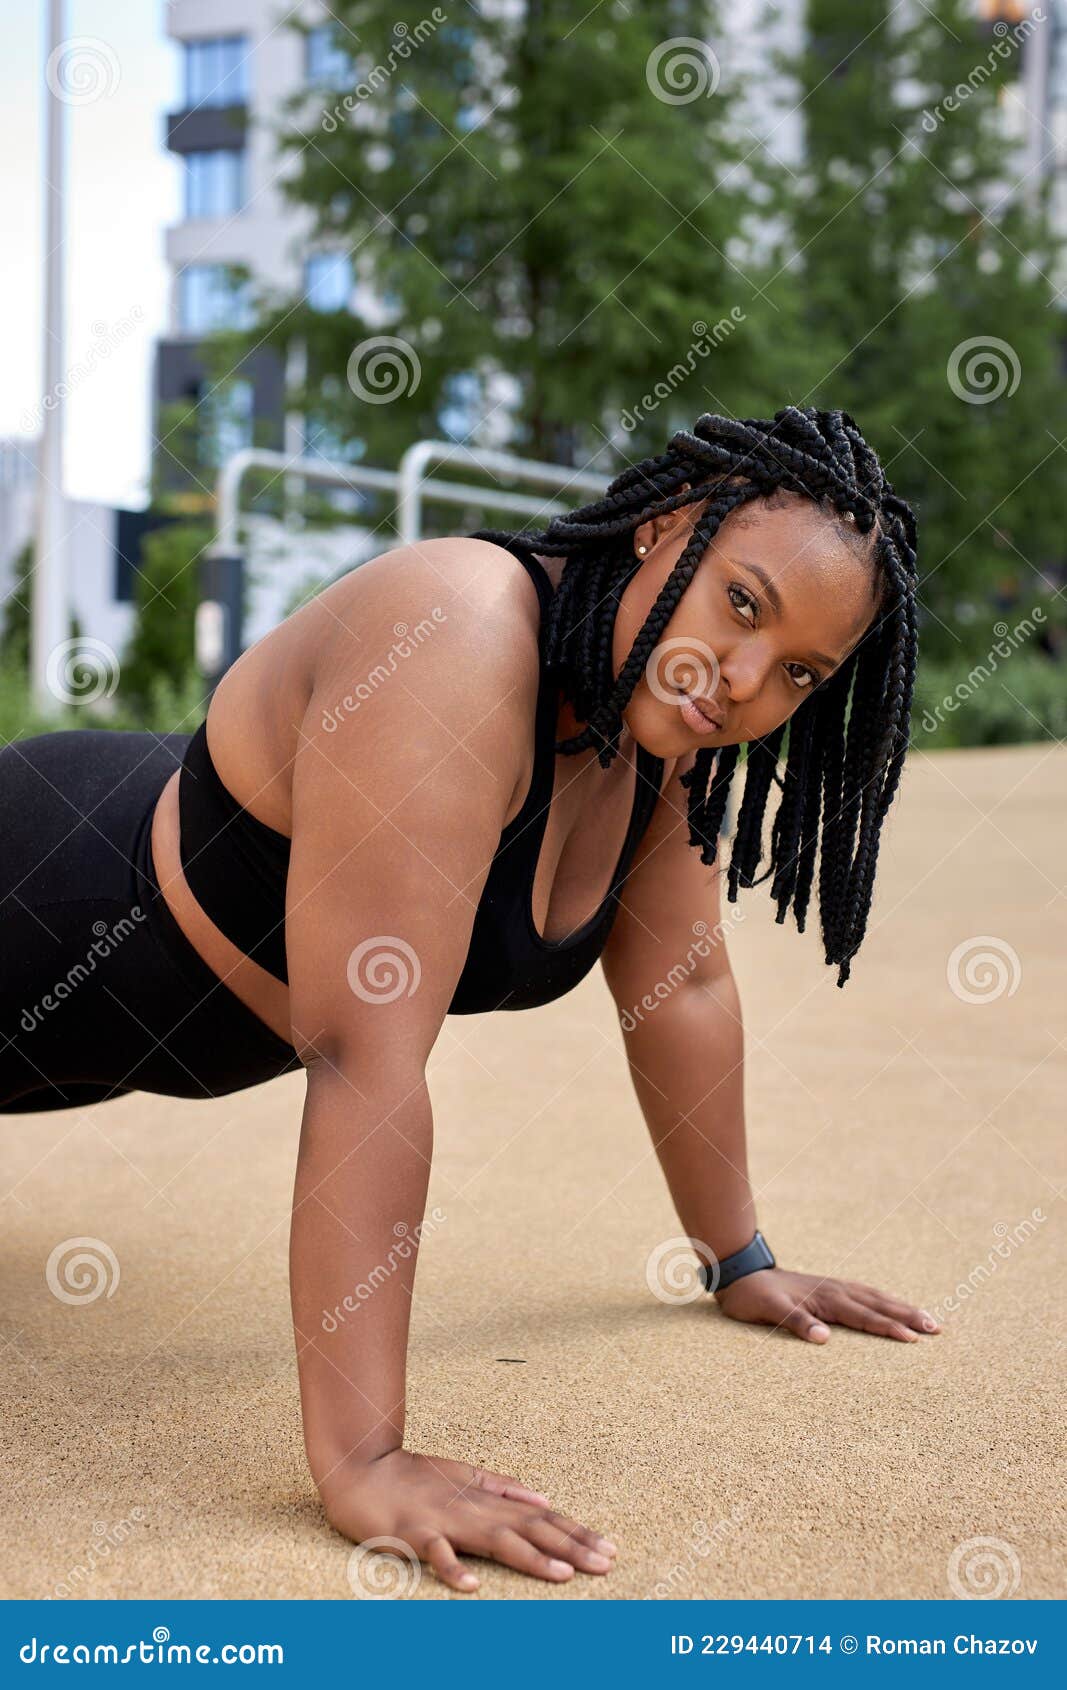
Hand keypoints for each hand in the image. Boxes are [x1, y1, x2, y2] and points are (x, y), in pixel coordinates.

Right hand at [318, 1448, 617, 1591]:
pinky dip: (454, 1568)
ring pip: (495, 1540)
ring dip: (530, 1557)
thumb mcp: (465, 1475)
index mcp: (486, 1498)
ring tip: (562, 1573)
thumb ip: (502, 1487)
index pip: (541, 1515)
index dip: (576, 1531)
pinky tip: (472, 1586)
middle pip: (530, 1528)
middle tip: (607, 1562)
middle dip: (571, 1545)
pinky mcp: (413, 1532)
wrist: (360, 1467)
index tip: (609, 1547)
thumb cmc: (412, 1476)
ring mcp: (445, 1520)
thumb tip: (542, 1496)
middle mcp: (473, 1508)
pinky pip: (436, 1553)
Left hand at [714, 1267, 941, 1343]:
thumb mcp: (769, 1311)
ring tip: (928, 1318)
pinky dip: (884, 1300)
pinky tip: (891, 1305)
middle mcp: (835, 1291)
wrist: (741, 1272)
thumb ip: (796, 1323)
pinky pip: (865, 1294)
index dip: (889, 1328)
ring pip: (876, 1297)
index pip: (864, 1317)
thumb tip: (823, 1339)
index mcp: (826, 1299)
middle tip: (937, 1328)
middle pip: (879, 1304)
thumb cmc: (754, 1297)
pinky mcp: (829, 1288)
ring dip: (902, 1307)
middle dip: (908, 1316)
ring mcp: (834, 1287)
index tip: (914, 1339)